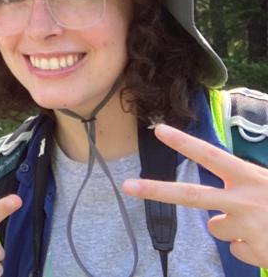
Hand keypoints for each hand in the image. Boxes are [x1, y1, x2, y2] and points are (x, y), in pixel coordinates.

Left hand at [122, 123, 267, 266]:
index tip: (159, 129)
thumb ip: (246, 181)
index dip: (185, 143)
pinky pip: (236, 250)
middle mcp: (245, 200)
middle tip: (127, 186)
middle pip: (191, 196)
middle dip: (156, 190)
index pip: (211, 155)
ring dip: (231, 227)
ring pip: (217, 228)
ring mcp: (248, 227)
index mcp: (251, 177)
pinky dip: (248, 248)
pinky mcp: (255, 252)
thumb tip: (222, 183)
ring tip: (260, 224)